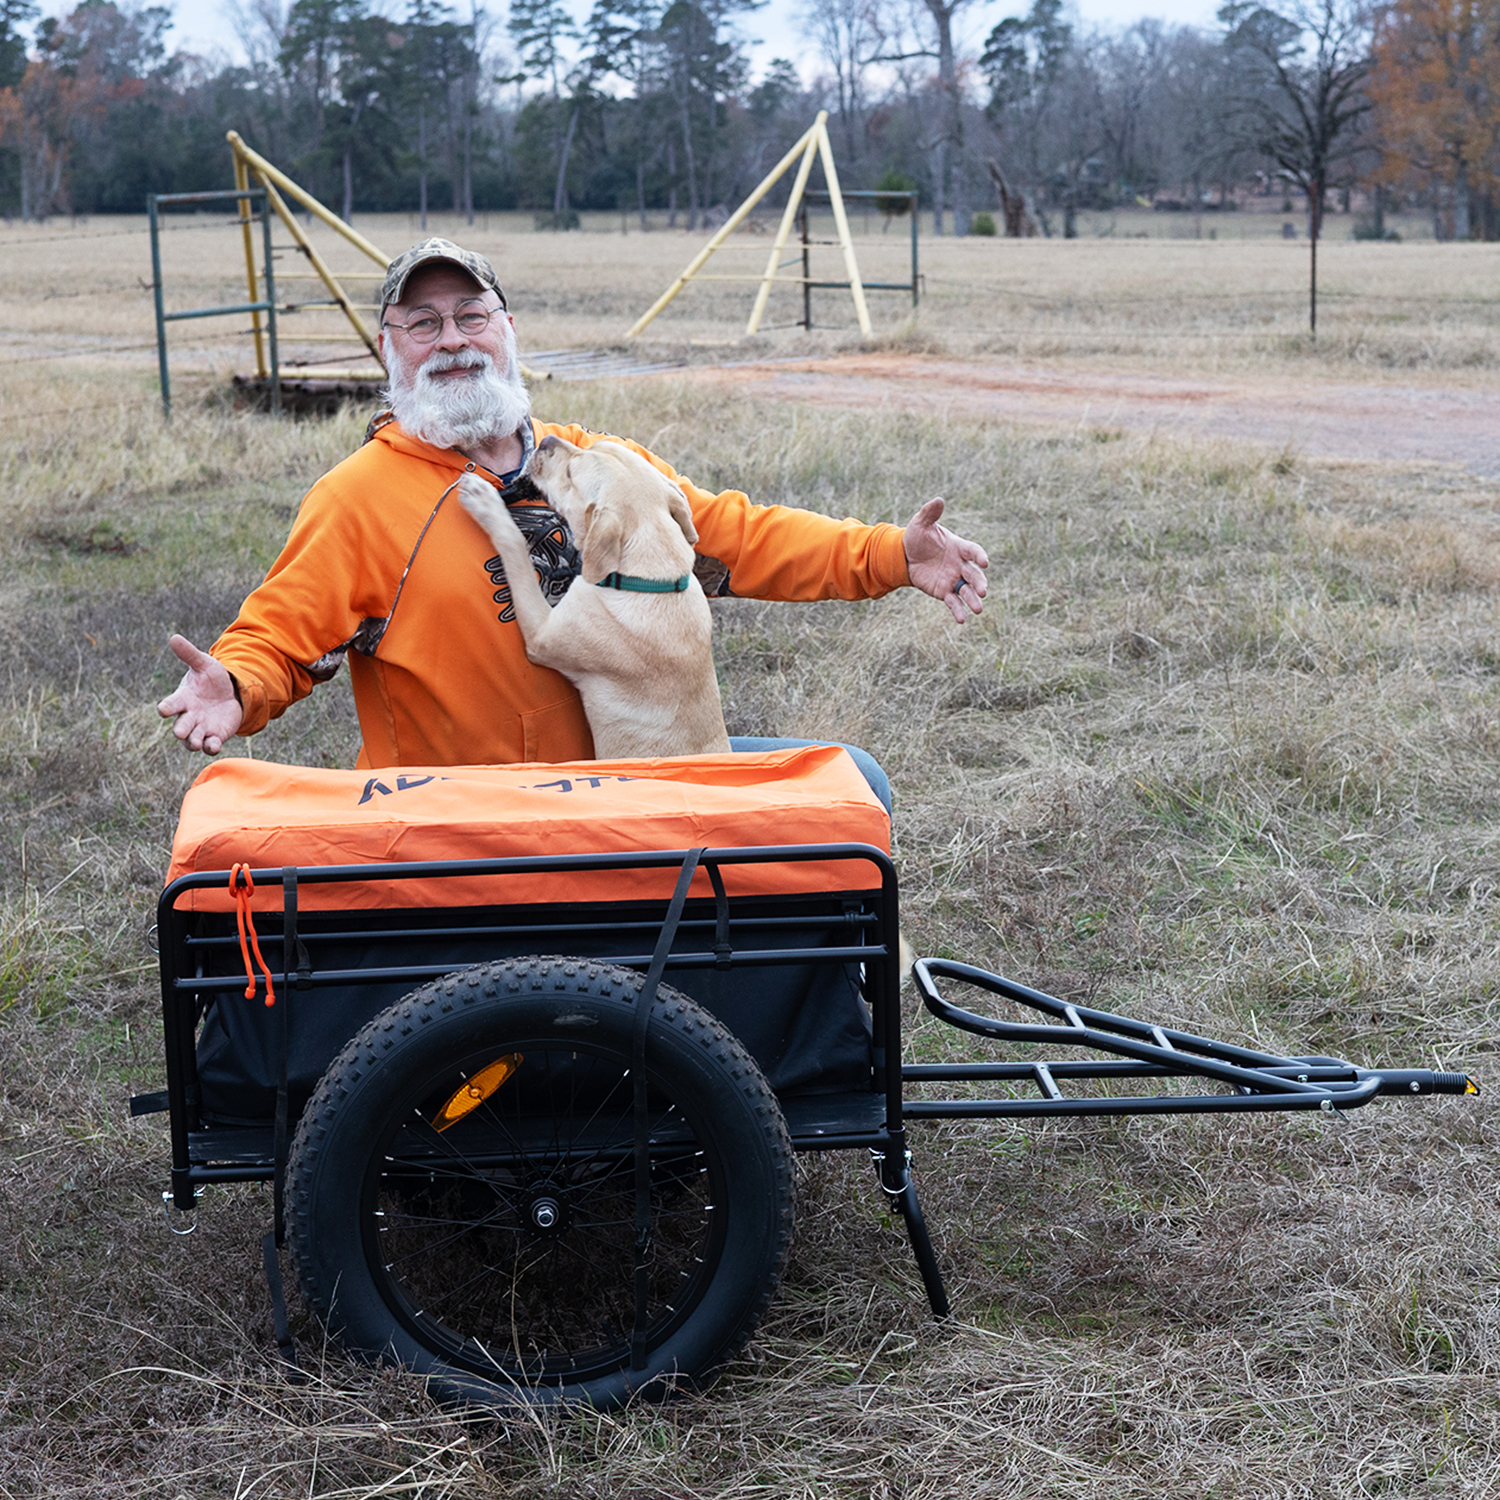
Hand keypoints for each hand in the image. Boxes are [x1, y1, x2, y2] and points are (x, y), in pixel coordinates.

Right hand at [158, 634, 242, 754]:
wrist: (231, 693)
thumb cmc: (212, 679)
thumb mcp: (204, 664)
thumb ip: (189, 654)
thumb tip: (174, 637)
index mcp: (183, 699)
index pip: (171, 704)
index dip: (167, 707)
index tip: (163, 709)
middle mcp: (189, 716)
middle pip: (180, 726)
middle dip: (180, 730)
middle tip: (181, 732)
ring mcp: (201, 728)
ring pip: (192, 740)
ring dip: (193, 742)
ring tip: (196, 743)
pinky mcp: (214, 736)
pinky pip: (209, 746)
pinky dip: (210, 747)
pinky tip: (214, 746)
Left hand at [903, 498, 987, 622]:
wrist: (905, 556)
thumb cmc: (917, 537)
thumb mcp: (920, 524)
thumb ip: (929, 513)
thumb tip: (938, 500)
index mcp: (959, 547)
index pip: (973, 551)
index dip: (980, 556)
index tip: (985, 562)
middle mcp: (960, 565)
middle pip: (974, 575)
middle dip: (980, 583)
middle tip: (983, 592)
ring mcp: (953, 580)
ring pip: (967, 591)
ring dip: (973, 600)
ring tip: (979, 609)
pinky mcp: (944, 592)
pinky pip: (953, 602)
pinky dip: (958, 611)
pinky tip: (962, 620)